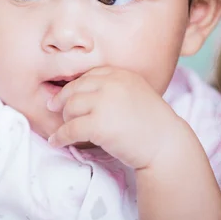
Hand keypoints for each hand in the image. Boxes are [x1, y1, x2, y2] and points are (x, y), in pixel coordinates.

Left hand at [47, 67, 182, 169]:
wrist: (166, 145)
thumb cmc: (153, 124)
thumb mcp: (136, 94)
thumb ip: (114, 90)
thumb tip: (84, 95)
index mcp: (121, 74)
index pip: (88, 76)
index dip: (74, 87)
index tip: (65, 95)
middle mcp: (111, 84)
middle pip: (75, 89)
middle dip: (63, 100)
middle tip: (54, 109)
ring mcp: (104, 103)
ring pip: (70, 108)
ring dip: (63, 119)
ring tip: (64, 128)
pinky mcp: (98, 125)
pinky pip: (70, 129)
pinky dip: (60, 136)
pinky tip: (56, 142)